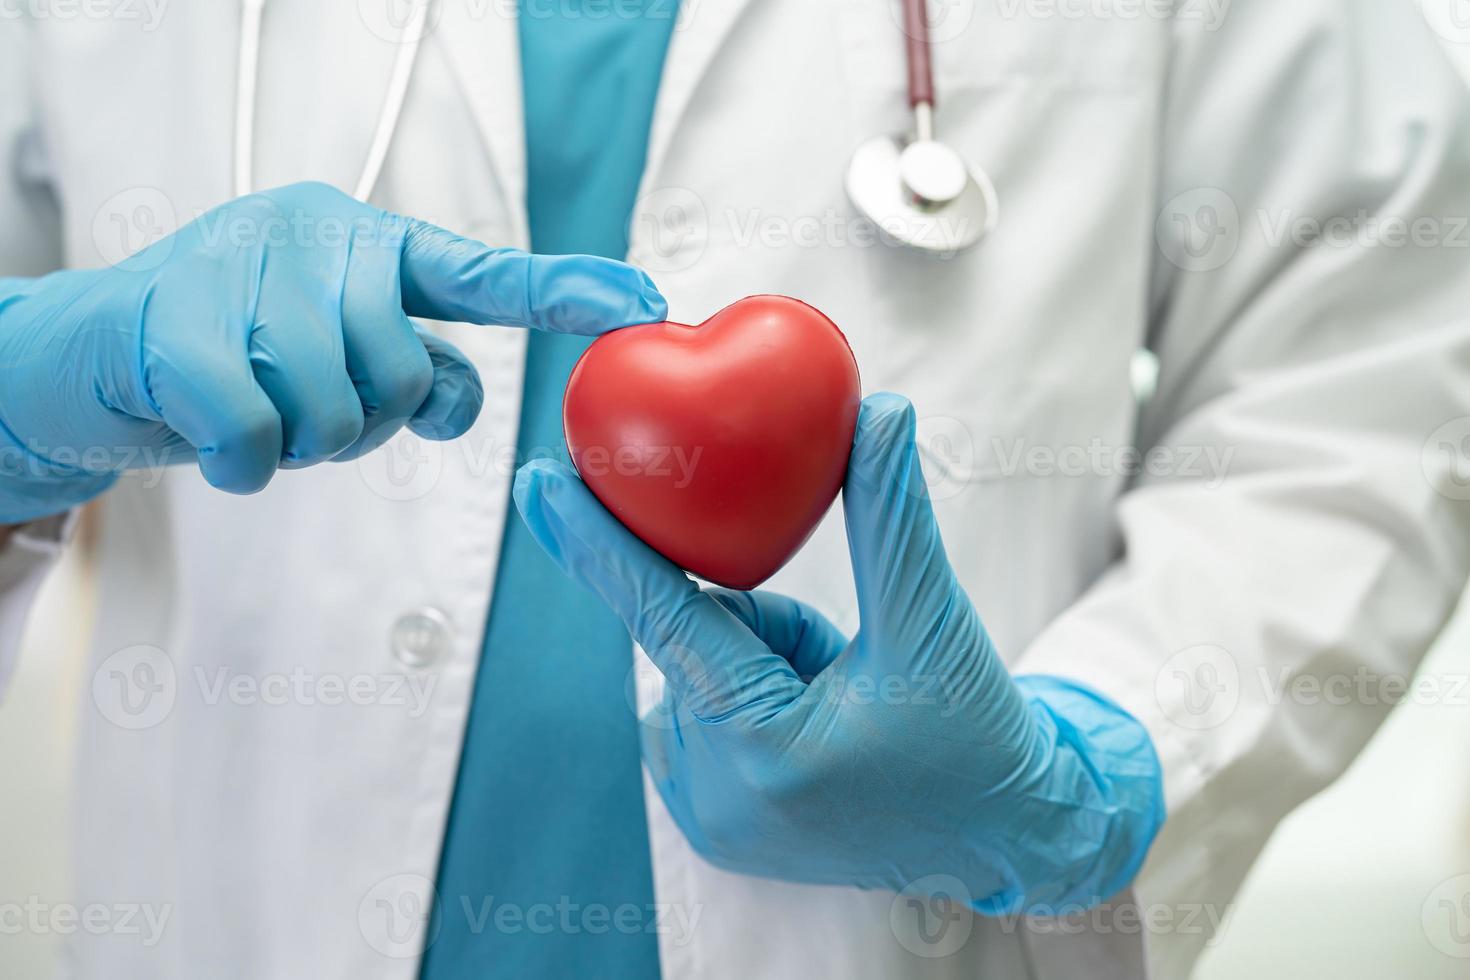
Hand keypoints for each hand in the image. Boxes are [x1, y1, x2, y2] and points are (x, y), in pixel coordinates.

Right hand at [0, 181, 665, 521]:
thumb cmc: (237, 358)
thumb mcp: (336, 356)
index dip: (566, 292)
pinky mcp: (175, 320)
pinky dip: (242, 465)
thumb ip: (412, 369)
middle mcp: (315, 234)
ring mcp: (242, 264)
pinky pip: (257, 436)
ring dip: (299, 444)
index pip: (482, 273)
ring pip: (334, 410)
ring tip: (253, 411)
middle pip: (402, 377)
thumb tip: (460, 400)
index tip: (642, 303)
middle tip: (304, 411)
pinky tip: (212, 442)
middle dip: (360, 425)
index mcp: (368, 242)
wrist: (92, 356)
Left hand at [513, 393, 1163, 913]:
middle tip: (843, 661)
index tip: (538, 478)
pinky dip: (749, 696)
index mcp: (770, 746)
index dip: (597, 539)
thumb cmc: (974, 730)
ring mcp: (711, 819)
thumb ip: (894, 514)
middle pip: (701, 638)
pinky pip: (701, 714)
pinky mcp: (711, 828)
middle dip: (766, 623)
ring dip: (762, 659)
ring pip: (701, 670)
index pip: (665, 616)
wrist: (1001, 832)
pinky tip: (818, 730)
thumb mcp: (933, 619)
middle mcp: (720, 795)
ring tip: (843, 704)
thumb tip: (879, 411)